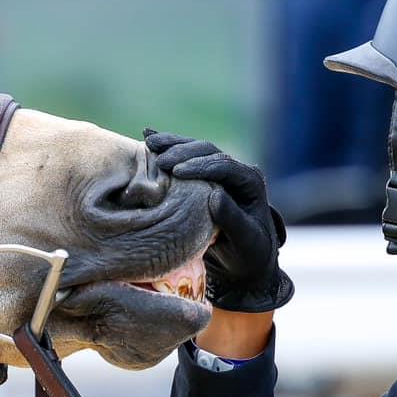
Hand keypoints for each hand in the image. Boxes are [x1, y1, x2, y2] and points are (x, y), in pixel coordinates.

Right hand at [144, 131, 293, 311]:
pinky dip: (167, 148)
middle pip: (208, 151)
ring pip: (195, 149)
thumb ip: (232, 219)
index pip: (226, 166)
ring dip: (172, 144)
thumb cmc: (247, 253)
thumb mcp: (244, 240)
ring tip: (148, 141)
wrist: (244, 260)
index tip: (178, 171)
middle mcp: (235, 172)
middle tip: (161, 160)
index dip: (201, 166)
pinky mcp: (203, 176)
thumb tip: (214, 197)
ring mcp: (219, 171)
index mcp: (250, 183)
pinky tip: (147, 136)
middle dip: (183, 152)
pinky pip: (185, 157)